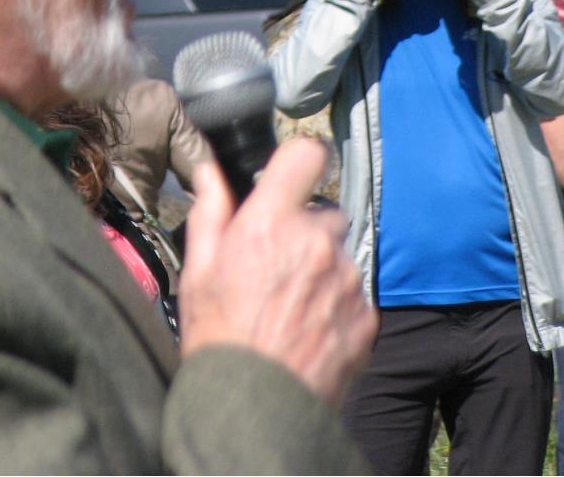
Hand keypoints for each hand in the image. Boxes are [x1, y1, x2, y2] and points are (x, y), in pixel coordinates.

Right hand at [179, 139, 376, 404]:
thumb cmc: (218, 338)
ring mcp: (346, 278)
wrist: (254, 408)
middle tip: (279, 266)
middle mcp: (316, 241)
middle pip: (325, 213)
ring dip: (323, 269)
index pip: (306, 154)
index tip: (293, 176)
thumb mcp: (198, 272)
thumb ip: (211, 212)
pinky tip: (311, 329)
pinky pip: (355, 293)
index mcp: (271, 222)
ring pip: (341, 254)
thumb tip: (208, 171)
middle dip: (306, 230)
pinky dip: (338, 304)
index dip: (300, 160)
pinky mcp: (366, 314)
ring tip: (293, 306)